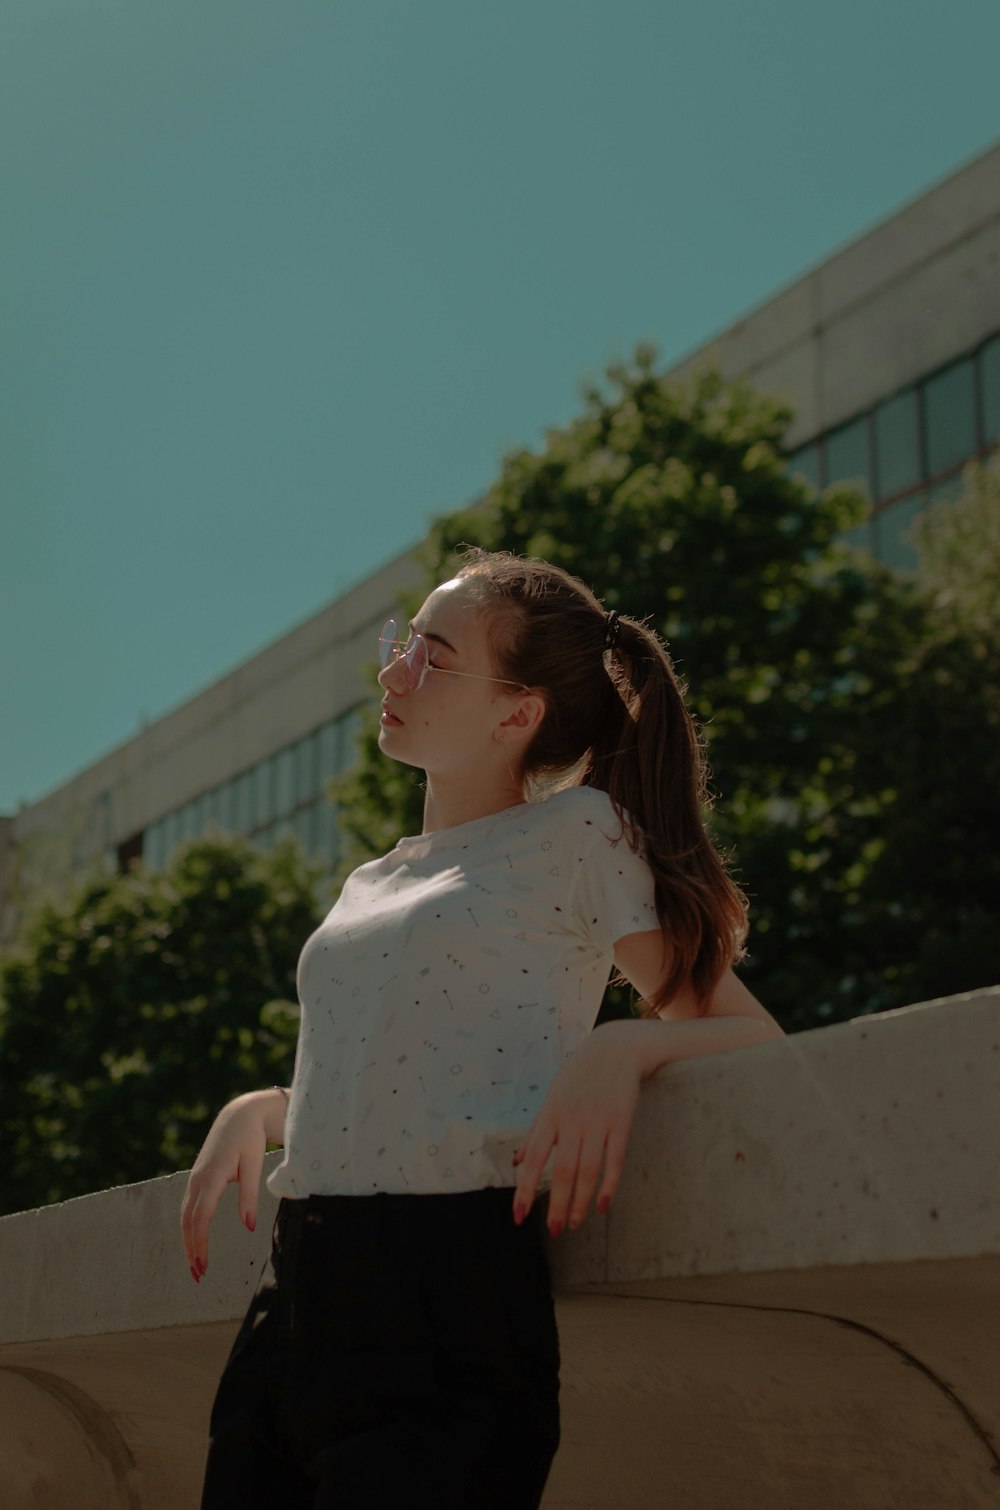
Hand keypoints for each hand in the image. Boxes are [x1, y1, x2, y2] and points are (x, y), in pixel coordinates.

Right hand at [180, 1093, 267, 1283]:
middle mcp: (198, 1180)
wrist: (238, 1116)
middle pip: (188, 1221)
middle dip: (191, 1249)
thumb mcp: (254, 1165)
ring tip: (196, 1265)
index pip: (200, 1218)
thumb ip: (250, 1196)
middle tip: (198, 1275)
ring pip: (185, 1216)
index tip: (203, 1265)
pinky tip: (195, 1241)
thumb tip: (249, 1227)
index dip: (199, 1244)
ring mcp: (195, 1179)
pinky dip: (190, 1227)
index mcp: (211, 1177)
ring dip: (188, 1241)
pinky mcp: (198, 1178)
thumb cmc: (249, 1140)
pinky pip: (189, 1207)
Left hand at [512, 1020, 644, 1236]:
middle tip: (554, 1230)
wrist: (616, 1048)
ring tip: (573, 1224)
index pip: (534, 1159)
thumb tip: (515, 1163)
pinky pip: (614, 1160)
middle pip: (562, 1172)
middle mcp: (572, 1121)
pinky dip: (609, 1185)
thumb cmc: (579, 1075)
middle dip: (556, 1205)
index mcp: (551, 1115)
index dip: (524, 1190)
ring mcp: (598, 1122)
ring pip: (587, 1171)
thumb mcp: (552, 1097)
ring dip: (580, 1202)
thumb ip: (535, 1132)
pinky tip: (603, 1206)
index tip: (518, 1217)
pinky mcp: (621, 1122)